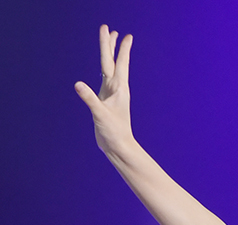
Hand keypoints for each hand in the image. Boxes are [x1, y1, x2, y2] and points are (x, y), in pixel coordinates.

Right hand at [74, 25, 133, 156]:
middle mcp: (115, 89)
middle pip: (112, 61)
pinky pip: (104, 80)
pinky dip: (103, 71)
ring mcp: (110, 94)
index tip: (125, 35)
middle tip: (109, 28)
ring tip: (110, 40)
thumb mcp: (100, 115)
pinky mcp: (104, 101)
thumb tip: (78, 84)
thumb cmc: (114, 133)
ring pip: (108, 69)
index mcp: (118, 89)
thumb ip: (90, 99)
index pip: (118, 63)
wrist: (118, 148)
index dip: (120, 49)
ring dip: (109, 54)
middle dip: (110, 45)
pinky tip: (103, 70)